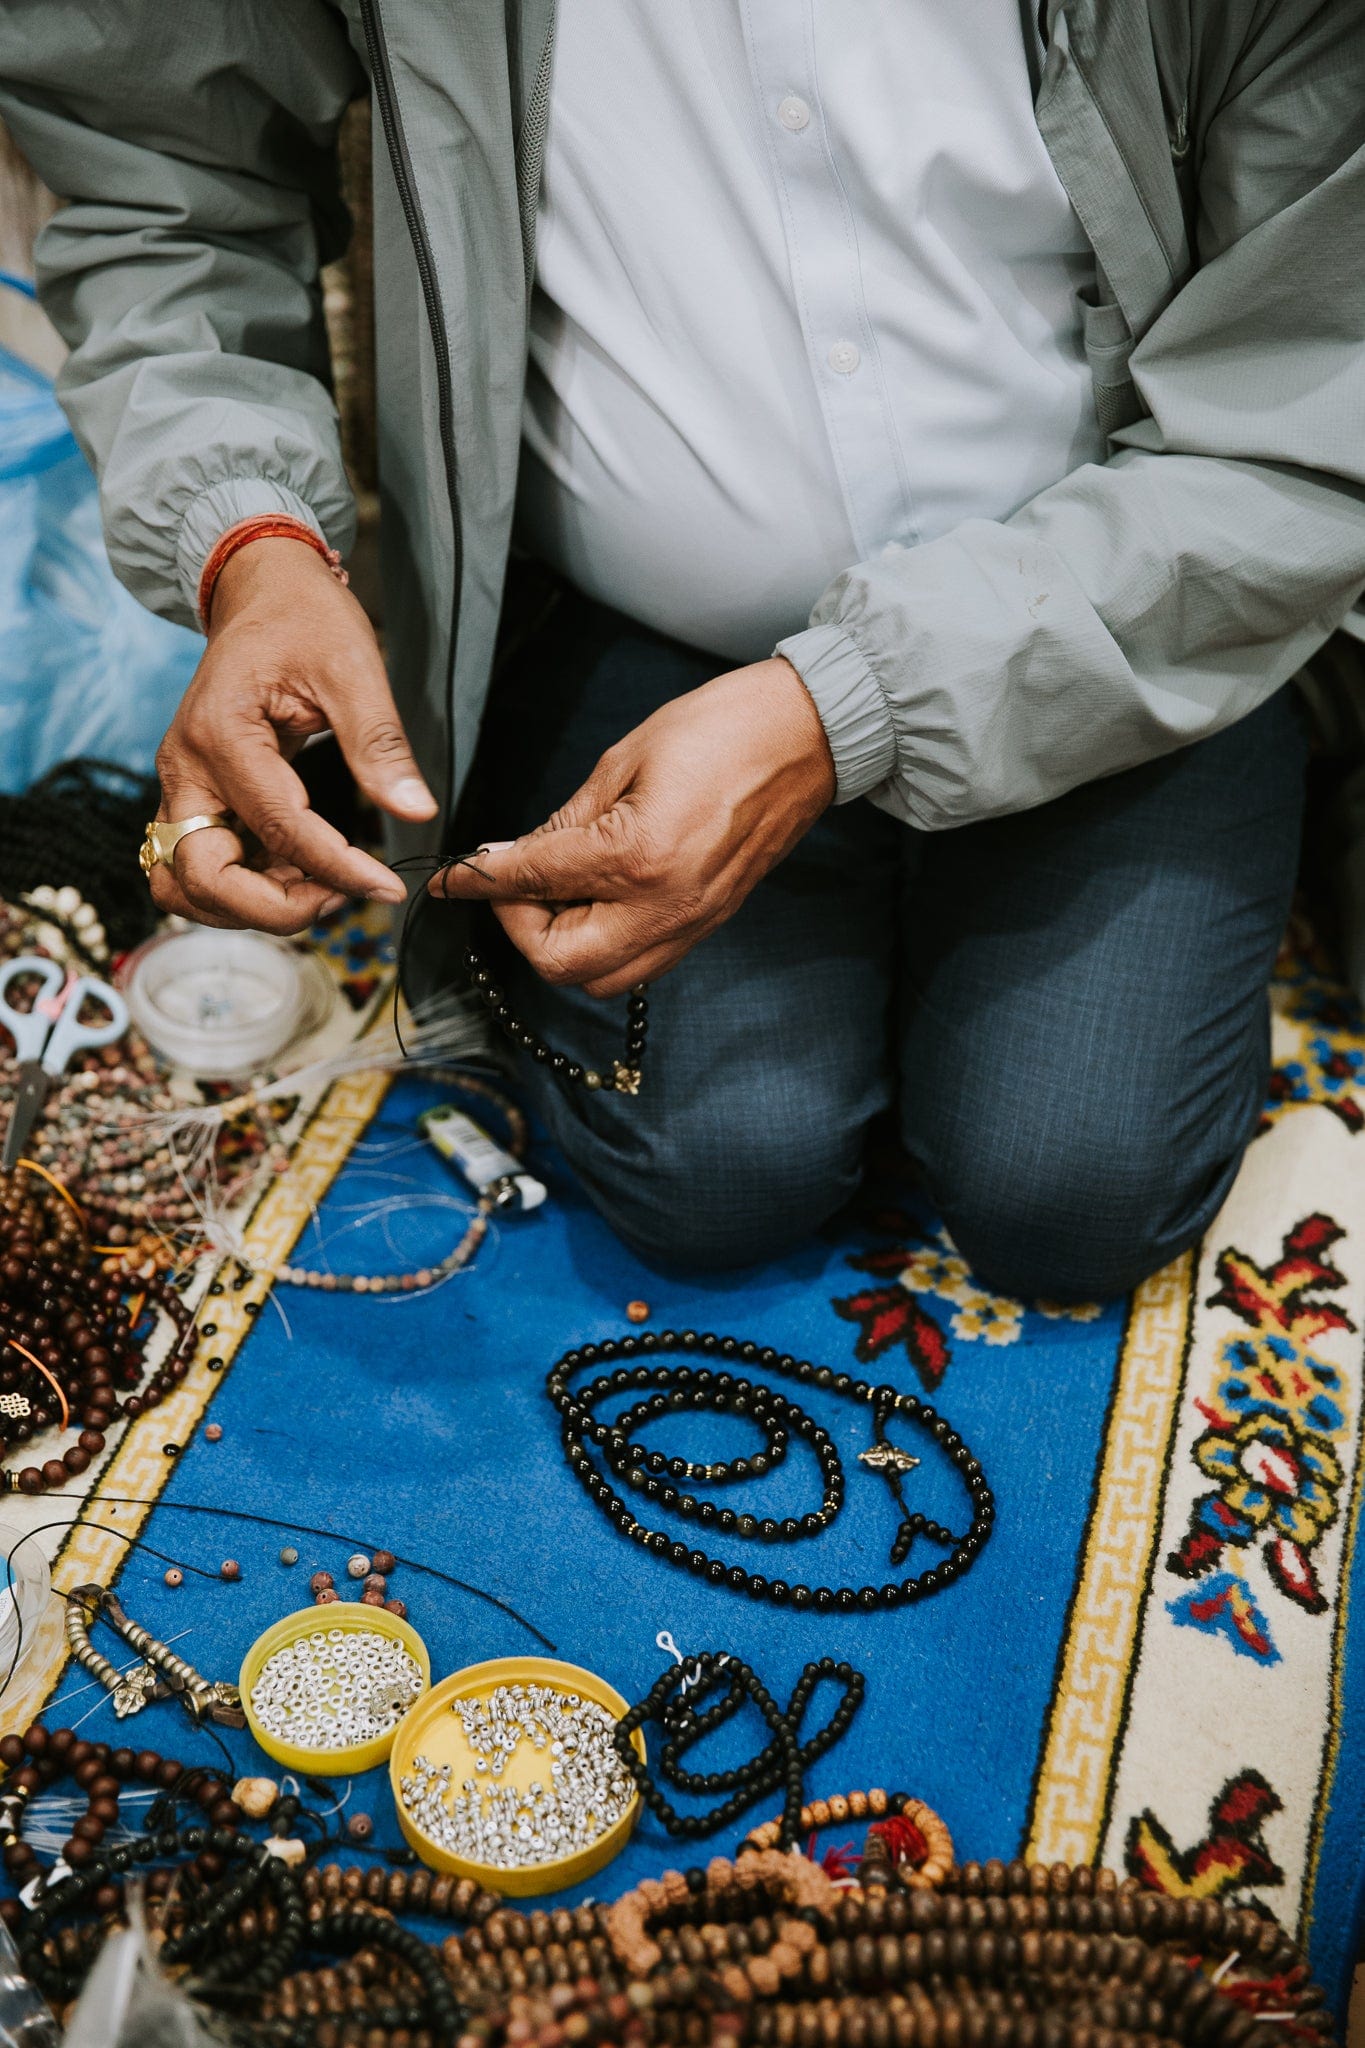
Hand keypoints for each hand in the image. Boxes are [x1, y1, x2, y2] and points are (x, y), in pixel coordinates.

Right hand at [148, 536, 436, 931]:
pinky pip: (203, 866)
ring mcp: (183, 787)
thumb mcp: (353, 667)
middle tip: (341, 898)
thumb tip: (416, 811)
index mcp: (221, 734)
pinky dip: (247, 888)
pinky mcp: (195, 797)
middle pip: (201, 878)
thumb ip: (379, 744)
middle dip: (272, 908)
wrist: (263, 590)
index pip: (278, 829)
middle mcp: (185, 768)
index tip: (387, 886)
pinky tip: (304, 875)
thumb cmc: (305, 618)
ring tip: (321, 889)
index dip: (336, 870)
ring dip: (250, 906)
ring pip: (188, 884)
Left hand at [431, 656, 835, 996]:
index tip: (447, 880)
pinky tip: (592, 901)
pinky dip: (601, 946)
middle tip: (511, 883)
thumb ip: (563, 820)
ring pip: (600, 979)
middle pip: (561, 963)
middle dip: (520, 928)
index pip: (533, 882)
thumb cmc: (720, 728)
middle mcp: (665, 907)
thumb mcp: (624, 759)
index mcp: (637, 855)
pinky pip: (639, 964)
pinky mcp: (709, 924)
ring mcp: (692, 923)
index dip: (477, 881)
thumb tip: (510, 857)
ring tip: (552, 894)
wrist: (808, 735)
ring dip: (560, 946)